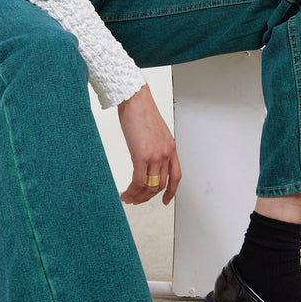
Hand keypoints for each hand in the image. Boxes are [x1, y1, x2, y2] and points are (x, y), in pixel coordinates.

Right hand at [117, 84, 180, 204]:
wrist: (135, 100)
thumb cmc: (141, 112)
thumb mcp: (155, 133)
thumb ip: (154, 148)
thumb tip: (145, 161)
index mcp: (171, 148)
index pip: (176, 176)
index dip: (171, 192)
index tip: (164, 201)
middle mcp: (166, 153)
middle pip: (161, 184)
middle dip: (148, 196)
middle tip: (137, 199)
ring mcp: (155, 155)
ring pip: (150, 186)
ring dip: (139, 196)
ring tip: (129, 198)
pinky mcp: (142, 155)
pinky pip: (138, 181)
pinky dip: (132, 191)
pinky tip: (125, 193)